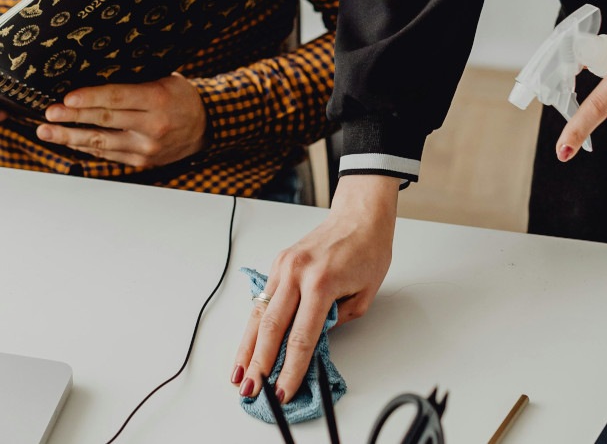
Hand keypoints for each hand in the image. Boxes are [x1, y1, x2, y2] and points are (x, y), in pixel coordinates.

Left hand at [36, 72, 206, 167]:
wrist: (207, 126)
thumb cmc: (182, 99)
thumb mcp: (163, 80)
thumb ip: (133, 83)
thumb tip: (93, 80)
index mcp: (157, 101)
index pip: (117, 98)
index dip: (90, 99)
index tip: (67, 99)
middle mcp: (152, 127)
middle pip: (105, 121)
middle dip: (72, 118)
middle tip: (49, 114)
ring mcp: (146, 148)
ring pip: (101, 143)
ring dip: (70, 138)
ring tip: (47, 132)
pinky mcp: (142, 161)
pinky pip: (108, 154)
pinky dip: (86, 148)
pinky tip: (69, 141)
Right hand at [231, 175, 399, 402]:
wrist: (359, 216)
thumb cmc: (367, 252)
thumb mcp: (364, 295)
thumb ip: (336, 321)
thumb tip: (312, 341)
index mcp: (321, 283)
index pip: (301, 338)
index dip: (289, 369)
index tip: (283, 390)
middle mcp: (297, 274)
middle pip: (270, 328)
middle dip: (259, 364)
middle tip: (250, 389)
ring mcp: (283, 267)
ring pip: (258, 314)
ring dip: (246, 348)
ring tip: (238, 374)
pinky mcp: (277, 264)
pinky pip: (262, 300)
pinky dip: (252, 326)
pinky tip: (245, 346)